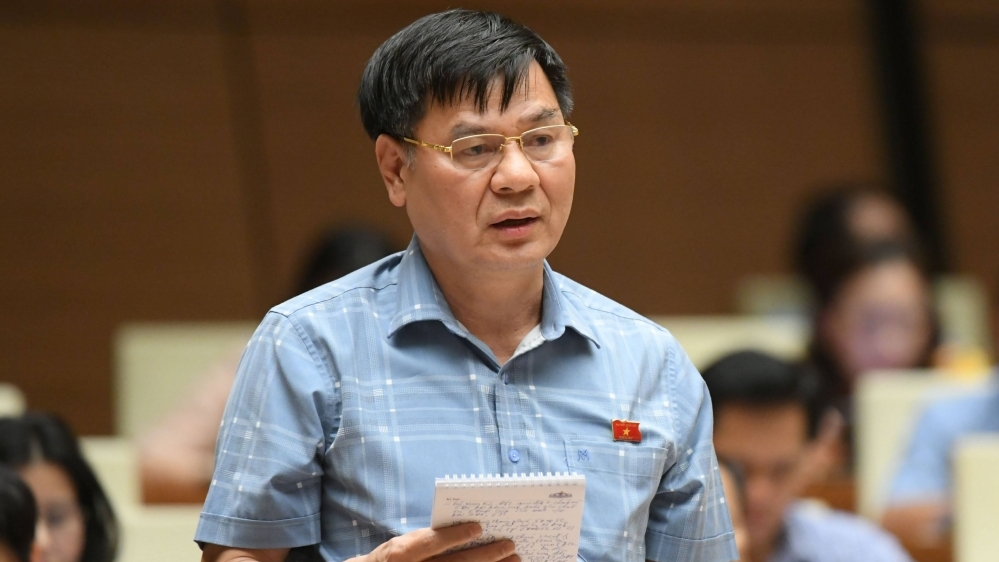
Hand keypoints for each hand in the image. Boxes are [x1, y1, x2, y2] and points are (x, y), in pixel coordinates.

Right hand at [345, 522, 518, 561]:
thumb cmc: (396, 559)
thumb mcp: (403, 544)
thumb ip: (429, 540)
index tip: (479, 527)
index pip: (431, 544)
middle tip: (510, 545)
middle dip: (486, 555)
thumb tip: (470, 530)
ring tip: (514, 560)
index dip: (454, 535)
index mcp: (402, 554)